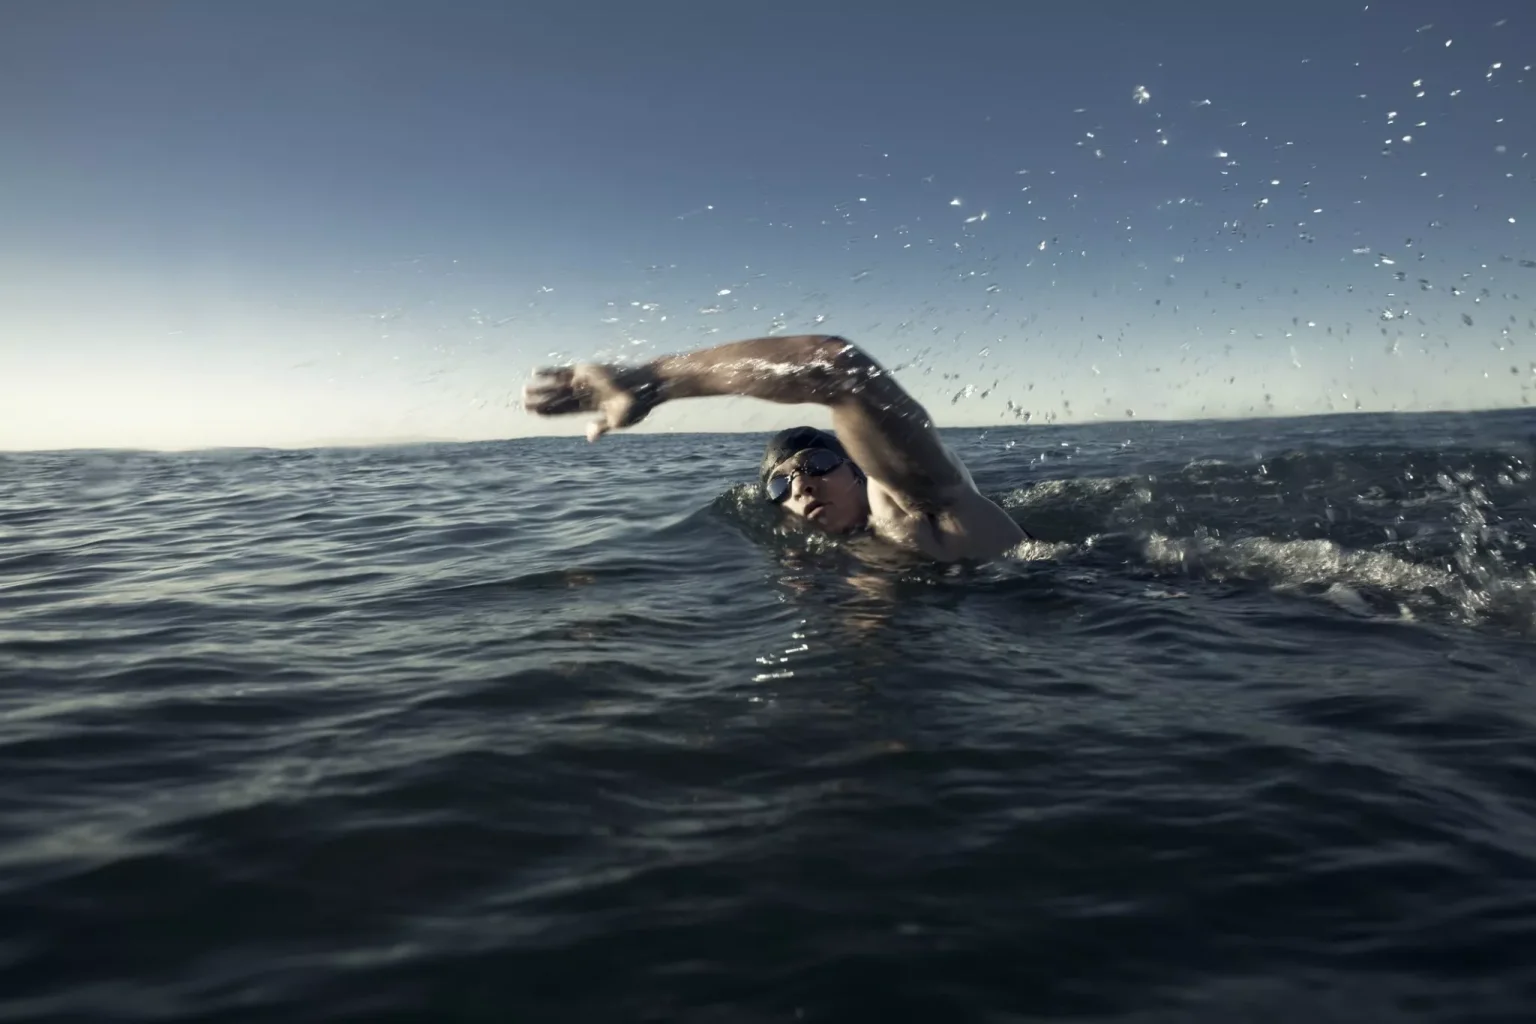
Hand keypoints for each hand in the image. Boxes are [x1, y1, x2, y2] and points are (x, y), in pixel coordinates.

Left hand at [522, 362, 661, 441]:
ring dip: (542, 388)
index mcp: (591, 407)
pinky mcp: (587, 370)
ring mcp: (585, 381)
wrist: (647, 384)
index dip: (549, 411)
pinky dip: (551, 372)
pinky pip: (565, 371)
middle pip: (558, 399)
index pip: (565, 410)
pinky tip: (535, 372)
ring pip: (558, 386)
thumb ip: (602, 426)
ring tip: (525, 391)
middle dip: (541, 402)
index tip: (534, 413)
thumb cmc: (637, 405)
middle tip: (524, 404)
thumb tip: (589, 436)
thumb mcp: (619, 420)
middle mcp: (585, 393)